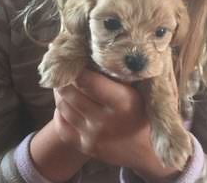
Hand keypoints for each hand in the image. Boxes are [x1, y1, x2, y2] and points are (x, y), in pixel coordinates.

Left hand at [54, 69, 179, 181]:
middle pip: (70, 92)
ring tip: (65, 84)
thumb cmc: (143, 113)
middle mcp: (105, 121)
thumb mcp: (140, 91)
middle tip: (66, 70)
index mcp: (123, 103)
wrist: (146, 150)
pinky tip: (66, 104)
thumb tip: (95, 55)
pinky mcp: (84, 147)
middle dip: (64, 78)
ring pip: (63, 106)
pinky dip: (60, 111)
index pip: (86, 80)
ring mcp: (93, 136)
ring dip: (60, 92)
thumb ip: (121, 76)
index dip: (77, 67)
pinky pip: (61, 125)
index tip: (75, 59)